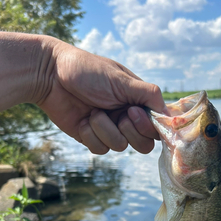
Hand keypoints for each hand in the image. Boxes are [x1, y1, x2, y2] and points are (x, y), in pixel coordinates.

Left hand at [38, 40, 164, 153]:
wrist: (50, 76)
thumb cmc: (87, 71)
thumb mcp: (122, 79)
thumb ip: (149, 95)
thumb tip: (170, 114)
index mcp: (138, 101)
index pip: (157, 126)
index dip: (150, 127)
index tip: (134, 112)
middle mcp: (126, 116)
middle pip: (144, 144)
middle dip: (131, 132)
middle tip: (121, 115)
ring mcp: (109, 128)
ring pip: (121, 146)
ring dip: (106, 130)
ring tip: (93, 112)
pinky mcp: (91, 137)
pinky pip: (101, 149)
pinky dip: (91, 135)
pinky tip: (82, 121)